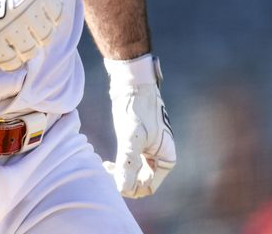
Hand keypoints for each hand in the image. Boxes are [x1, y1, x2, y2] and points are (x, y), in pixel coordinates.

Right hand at [0, 0, 77, 70]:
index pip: (57, 16)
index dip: (49, 18)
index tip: (38, 16)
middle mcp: (26, 12)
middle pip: (45, 37)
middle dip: (39, 35)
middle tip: (26, 30)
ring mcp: (9, 29)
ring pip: (30, 51)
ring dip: (25, 48)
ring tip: (15, 40)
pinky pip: (11, 62)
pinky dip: (11, 60)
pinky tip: (6, 51)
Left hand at [102, 54, 175, 197]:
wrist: (132, 82)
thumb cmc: (135, 108)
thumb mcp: (130, 137)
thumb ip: (128, 164)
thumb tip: (123, 189)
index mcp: (166, 159)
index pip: (147, 187)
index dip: (130, 187)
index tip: (112, 177)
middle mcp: (162, 156)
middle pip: (142, 181)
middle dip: (124, 180)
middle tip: (106, 171)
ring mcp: (153, 150)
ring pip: (136, 173)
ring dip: (121, 173)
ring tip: (105, 167)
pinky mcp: (143, 142)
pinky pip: (133, 162)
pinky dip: (121, 164)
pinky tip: (108, 162)